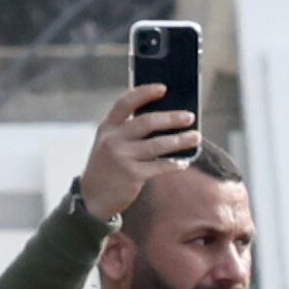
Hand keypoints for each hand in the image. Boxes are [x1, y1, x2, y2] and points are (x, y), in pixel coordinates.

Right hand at [82, 81, 199, 221]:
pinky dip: (173, 164)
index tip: (163, 88)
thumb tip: (164, 121)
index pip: (125, 103)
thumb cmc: (107, 168)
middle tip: (190, 117)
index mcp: (107, 127)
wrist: (92, 199)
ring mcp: (122, 157)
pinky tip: (183, 163)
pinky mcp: (132, 175)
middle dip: (171, 118)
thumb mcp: (109, 144)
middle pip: (147, 122)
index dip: (144, 93)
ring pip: (157, 145)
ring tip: (196, 137)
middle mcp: (113, 140)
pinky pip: (159, 167)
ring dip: (180, 140)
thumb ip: (128, 132)